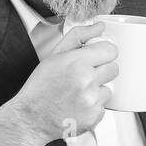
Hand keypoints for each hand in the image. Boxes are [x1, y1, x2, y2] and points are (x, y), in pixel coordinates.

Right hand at [0, 22, 117, 145]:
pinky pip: (104, 107)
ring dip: (97, 91)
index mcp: (76, 62)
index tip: (96, 58)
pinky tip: (77, 106)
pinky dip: (93, 107)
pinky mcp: (94, 117)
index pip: (110, 50)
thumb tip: (100, 26)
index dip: (103, 53)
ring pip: (109, 89)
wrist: (30, 119)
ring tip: (77, 94)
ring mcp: (92, 101)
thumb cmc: (40, 87)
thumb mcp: (54, 56)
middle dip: (102, 71)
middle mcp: (86, 81)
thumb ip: (79, 36)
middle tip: (84, 77)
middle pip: (114, 68)